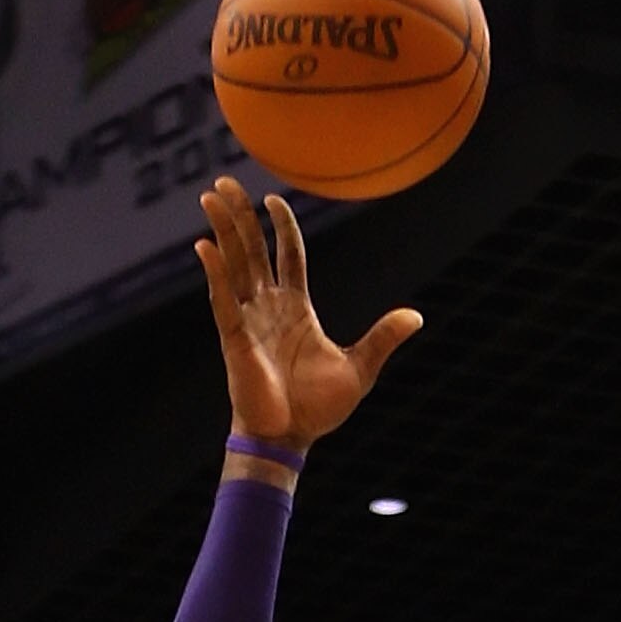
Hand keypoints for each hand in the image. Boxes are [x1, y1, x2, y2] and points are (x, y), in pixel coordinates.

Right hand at [197, 176, 420, 452]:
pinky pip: (221, 298)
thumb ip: (383, 338)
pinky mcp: (233, 338)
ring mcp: (248, 320)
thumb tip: (416, 316)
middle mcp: (268, 308)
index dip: (281, 227)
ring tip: (210, 195)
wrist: (290, 439)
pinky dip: (214, 271)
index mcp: (296, 309)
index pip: (288, 255)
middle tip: (225, 182)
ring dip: (222, 230)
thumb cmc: (320, 410)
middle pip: (252, 250)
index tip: (274, 199)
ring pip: (233, 264)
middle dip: (240, 216)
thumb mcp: (360, 369)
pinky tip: (204, 245)